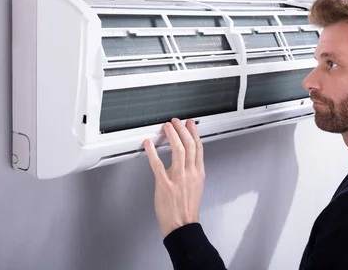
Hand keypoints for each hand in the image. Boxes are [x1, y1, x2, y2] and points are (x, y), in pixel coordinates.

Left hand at [144, 118, 204, 237]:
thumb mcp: (196, 186)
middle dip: (182, 129)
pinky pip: (157, 164)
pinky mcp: (164, 184)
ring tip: (167, 127)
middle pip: (189, 145)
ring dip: (172, 135)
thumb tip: (187, 159)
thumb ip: (192, 171)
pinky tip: (149, 144)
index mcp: (198, 173)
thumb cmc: (187, 208)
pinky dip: (152, 152)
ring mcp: (178, 178)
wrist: (182, 225)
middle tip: (176, 121)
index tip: (190, 124)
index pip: (198, 148)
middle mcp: (190, 174)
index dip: (194, 133)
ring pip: (178, 150)